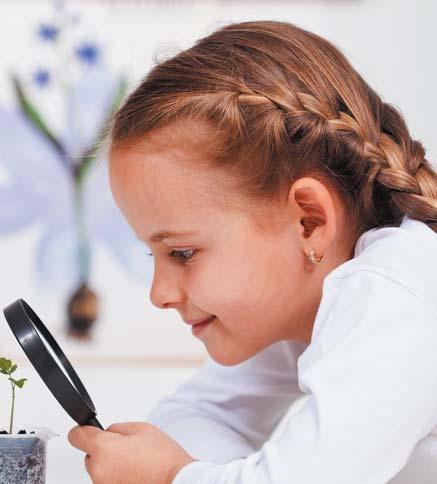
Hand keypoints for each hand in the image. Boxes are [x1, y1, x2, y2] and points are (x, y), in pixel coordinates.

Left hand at [68, 421, 196, 483]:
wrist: (176, 482)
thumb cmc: (162, 458)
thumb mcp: (142, 429)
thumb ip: (118, 428)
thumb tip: (108, 433)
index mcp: (104, 449)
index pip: (77, 436)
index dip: (83, 431)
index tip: (86, 431)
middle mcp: (98, 470)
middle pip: (91, 455)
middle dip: (105, 450)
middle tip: (128, 449)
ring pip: (101, 469)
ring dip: (112, 465)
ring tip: (136, 463)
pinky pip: (109, 481)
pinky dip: (118, 477)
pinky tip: (135, 474)